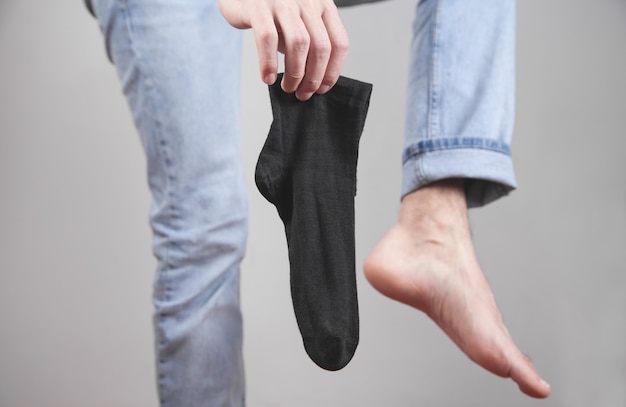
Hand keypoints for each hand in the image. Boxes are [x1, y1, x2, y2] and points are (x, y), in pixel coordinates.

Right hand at [219, 0, 348, 100]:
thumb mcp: (298, 23)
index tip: (323, 88)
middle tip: (303, 93)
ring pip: (299, 44)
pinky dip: (268, 63)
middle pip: (321, 46)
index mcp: (323, 5)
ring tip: (288, 87)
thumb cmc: (272, 9)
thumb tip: (313, 80)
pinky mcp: (258, 6)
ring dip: (295, 74)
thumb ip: (308, 44)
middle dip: (314, 78)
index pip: (339, 43)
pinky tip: (268, 77)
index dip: (332, 71)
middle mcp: (307, 1)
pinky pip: (267, 39)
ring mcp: (283, 2)